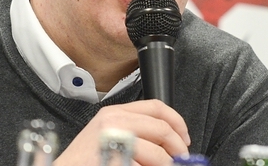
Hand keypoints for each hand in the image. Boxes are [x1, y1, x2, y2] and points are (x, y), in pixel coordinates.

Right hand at [55, 100, 190, 165]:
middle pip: (162, 129)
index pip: (157, 107)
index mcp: (115, 113)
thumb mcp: (107, 135)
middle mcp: (115, 123)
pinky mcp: (116, 162)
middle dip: (177, 148)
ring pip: (158, 154)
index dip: (177, 122)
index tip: (184, 138)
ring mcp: (114, 142)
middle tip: (180, 161)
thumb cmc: (83, 161)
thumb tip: (169, 145)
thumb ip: (135, 131)